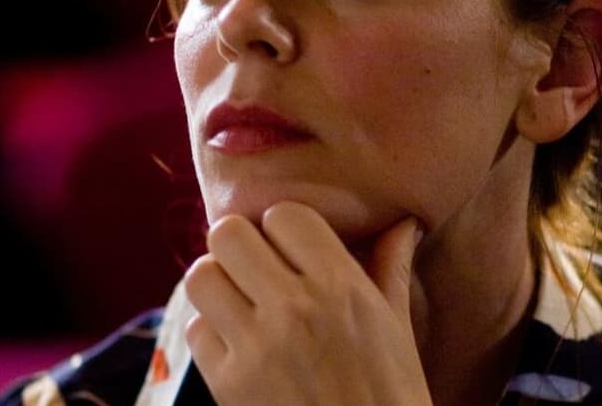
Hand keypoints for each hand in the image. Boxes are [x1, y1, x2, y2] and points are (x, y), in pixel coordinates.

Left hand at [183, 202, 429, 404]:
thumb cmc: (391, 396)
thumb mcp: (397, 328)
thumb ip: (390, 267)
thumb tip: (405, 222)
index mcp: (341, 286)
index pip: (283, 215)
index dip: (284, 228)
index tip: (292, 248)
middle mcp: (293, 309)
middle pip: (227, 234)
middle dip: (240, 247)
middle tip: (257, 268)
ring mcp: (254, 347)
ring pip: (200, 276)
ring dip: (218, 284)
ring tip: (240, 301)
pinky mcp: (226, 383)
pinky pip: (196, 330)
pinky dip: (212, 332)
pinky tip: (239, 344)